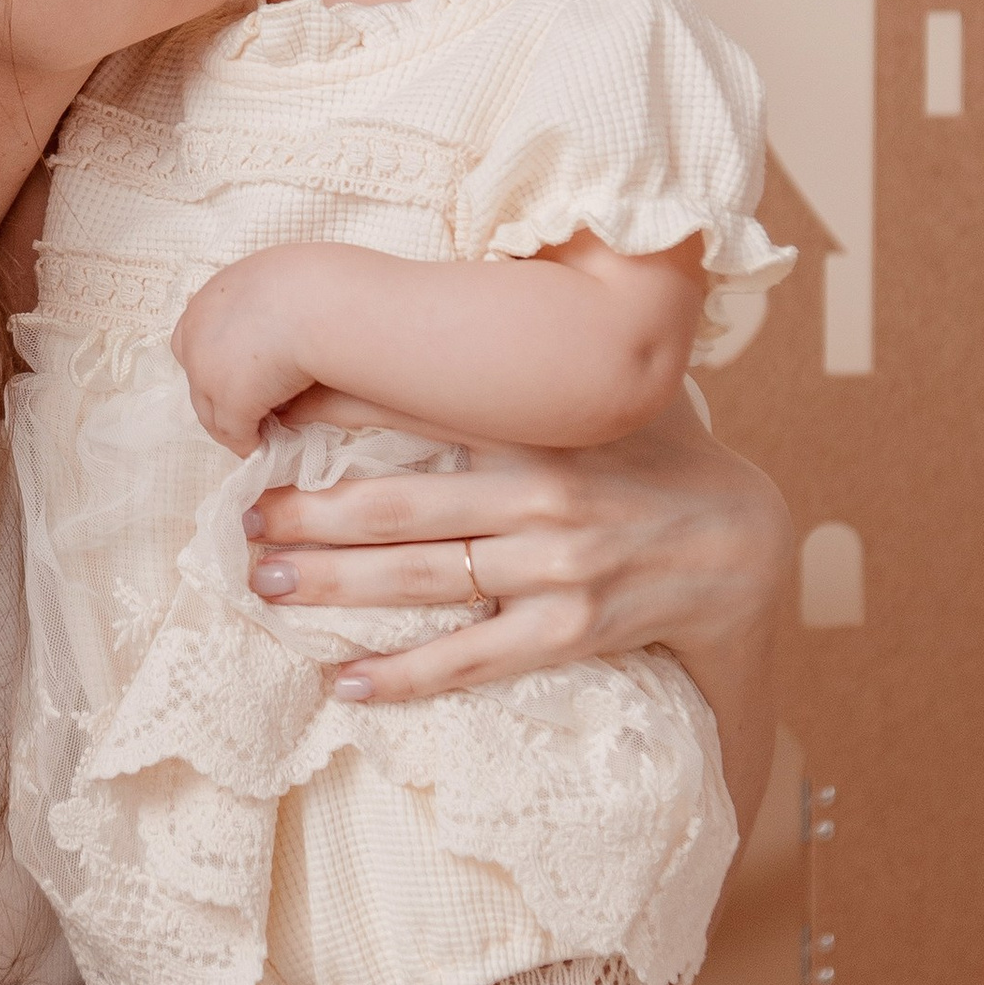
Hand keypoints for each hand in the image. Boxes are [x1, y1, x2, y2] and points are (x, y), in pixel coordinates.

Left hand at [172, 251, 322, 451]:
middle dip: (219, 390)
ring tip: (260, 432)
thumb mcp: (282, 284)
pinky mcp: (229, 397)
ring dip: (233, 421)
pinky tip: (266, 448)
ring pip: (209, 408)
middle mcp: (198, 331)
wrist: (320, 298)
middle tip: (252, 404)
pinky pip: (233, 431)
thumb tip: (269, 340)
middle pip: (196, 373)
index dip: (217, 356)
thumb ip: (270, 307)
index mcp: (211, 298)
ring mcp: (207, 367)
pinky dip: (249, 442)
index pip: (193, 335)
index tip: (243, 369)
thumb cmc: (316, 283)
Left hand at [242, 387, 791, 824]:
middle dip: (308, 513)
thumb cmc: (656, 456)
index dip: (331, 413)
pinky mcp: (569, 632)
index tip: (266, 417)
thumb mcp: (601, 392)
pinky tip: (345, 682)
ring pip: (421, 579)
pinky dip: (404, 675)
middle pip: (396, 504)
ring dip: (334, 584)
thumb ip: (530, 363)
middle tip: (242, 520)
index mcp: (537, 427)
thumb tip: (459, 302)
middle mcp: (540, 495)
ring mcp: (554, 569)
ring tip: (267, 583)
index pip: (416, 408)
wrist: (740, 545)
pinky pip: (471, 659)